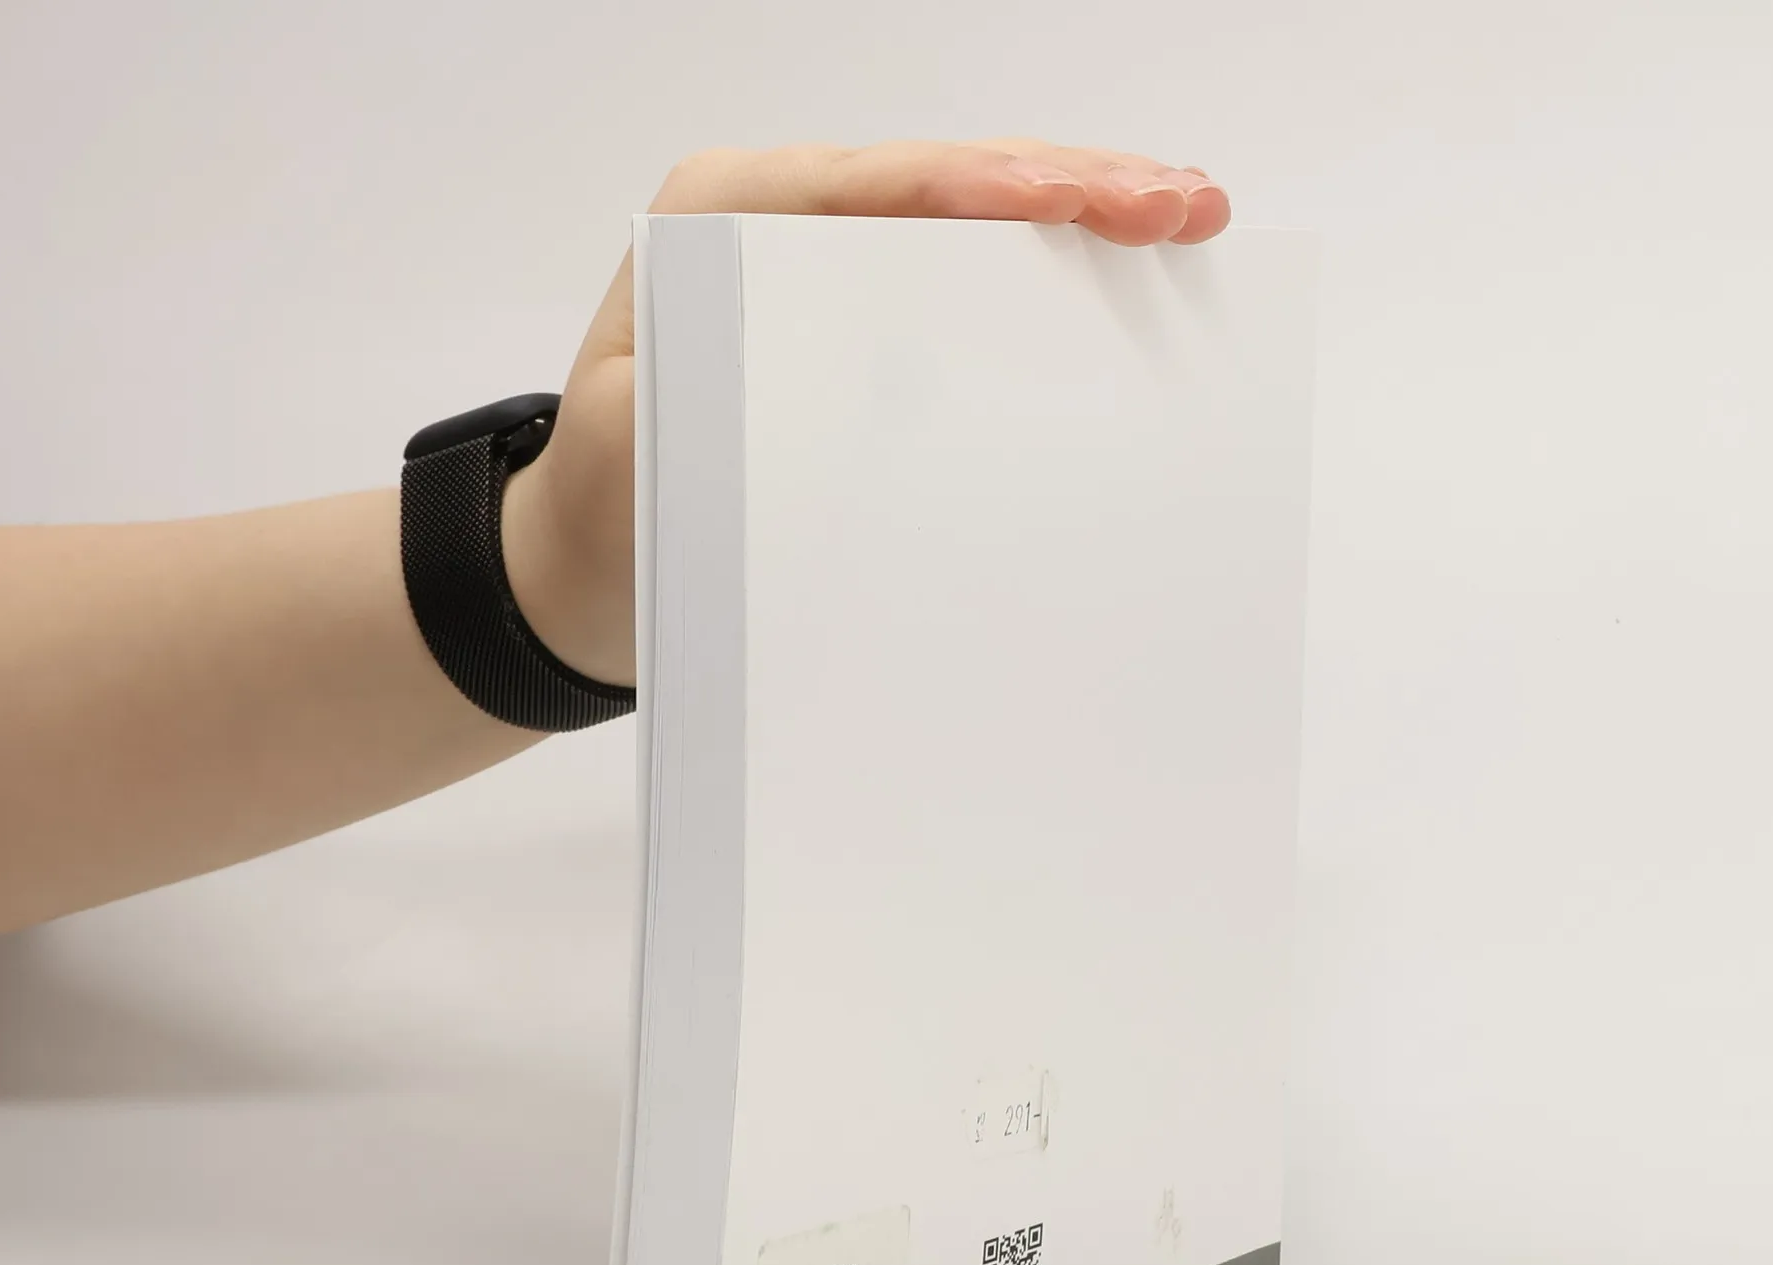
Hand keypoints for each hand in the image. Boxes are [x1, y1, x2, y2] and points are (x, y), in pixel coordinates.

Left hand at [501, 139, 1232, 687]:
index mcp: (719, 222)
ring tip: (1190, 215)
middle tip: (1183, 203)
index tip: (1069, 203)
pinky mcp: (863, 330)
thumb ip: (721, 392)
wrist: (581, 571)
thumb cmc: (606, 513)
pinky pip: (967, 287)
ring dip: (1085, 220)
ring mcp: (829, 273)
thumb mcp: (640, 450)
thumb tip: (854, 374)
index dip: (982, 188)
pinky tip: (1128, 273)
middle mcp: (780, 227)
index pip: (873, 187)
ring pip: (974, 226)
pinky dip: (1052, 279)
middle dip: (1073, 187)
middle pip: (946, 185)